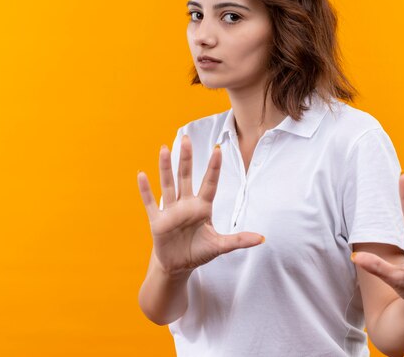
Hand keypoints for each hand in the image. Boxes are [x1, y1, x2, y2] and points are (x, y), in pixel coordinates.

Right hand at [137, 135, 263, 276]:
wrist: (178, 266)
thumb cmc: (199, 252)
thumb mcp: (220, 246)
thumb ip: (238, 240)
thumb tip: (262, 238)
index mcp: (202, 208)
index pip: (210, 184)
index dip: (213, 168)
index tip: (218, 149)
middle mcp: (186, 204)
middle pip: (186, 177)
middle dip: (186, 158)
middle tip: (186, 137)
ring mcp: (171, 211)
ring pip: (168, 184)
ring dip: (165, 167)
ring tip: (164, 148)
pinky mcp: (157, 220)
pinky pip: (150, 202)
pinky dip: (145, 190)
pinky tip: (141, 174)